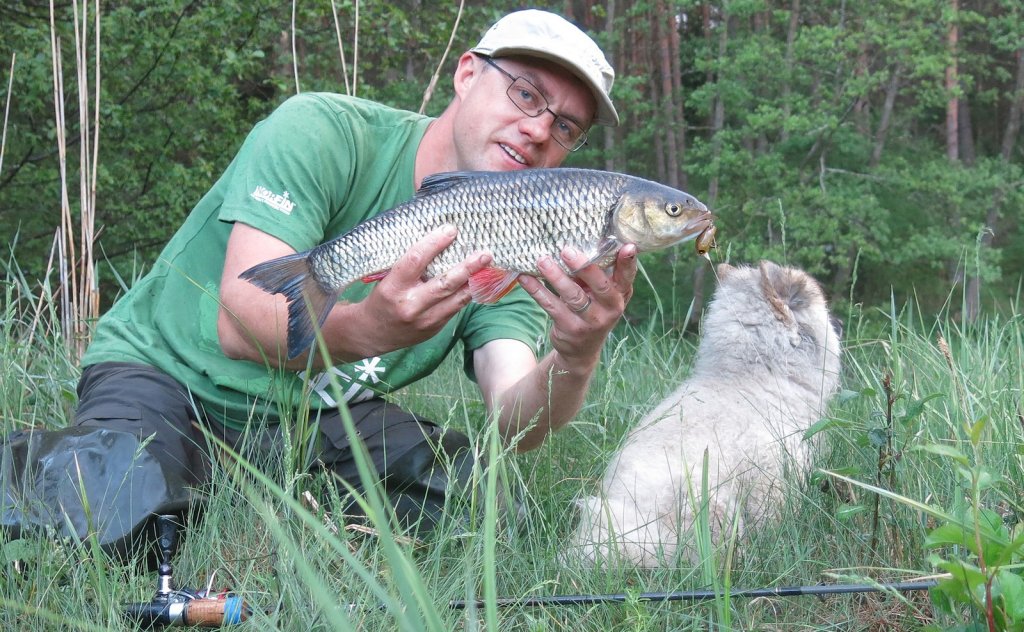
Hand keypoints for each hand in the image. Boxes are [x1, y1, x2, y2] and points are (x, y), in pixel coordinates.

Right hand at [352, 225, 492, 355]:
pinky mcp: (434, 329)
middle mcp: (410, 305)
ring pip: (456, 299)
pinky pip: (455, 309)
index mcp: (393, 288)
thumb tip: (439, 243)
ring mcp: (424, 320)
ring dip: (474, 282)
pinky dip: (466, 294)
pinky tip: (476, 283)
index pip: (416, 260)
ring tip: (488, 267)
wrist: (371, 333)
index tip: (451, 230)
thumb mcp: (387, 279)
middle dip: (468, 267)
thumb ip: (410, 266)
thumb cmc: (381, 298)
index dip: (435, 243)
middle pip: (445, 283)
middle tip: (485, 253)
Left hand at [518, 243, 637, 367]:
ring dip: (555, 276)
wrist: (581, 350)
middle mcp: (610, 309)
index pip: (627, 277)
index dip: (628, 262)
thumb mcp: (600, 295)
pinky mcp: (570, 328)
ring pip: (573, 296)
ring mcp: (591, 321)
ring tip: (542, 260)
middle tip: (566, 250)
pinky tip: (525, 278)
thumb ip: (595, 275)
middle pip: (600, 286)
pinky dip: (537, 290)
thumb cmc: (592, 310)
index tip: (628, 246)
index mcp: (620, 295)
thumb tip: (577, 243)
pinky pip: (551, 306)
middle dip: (583, 267)